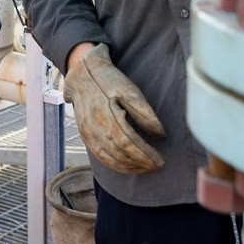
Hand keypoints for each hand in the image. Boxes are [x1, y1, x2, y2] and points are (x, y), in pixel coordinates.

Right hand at [63, 44, 165, 173]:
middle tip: (157, 166)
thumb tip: (161, 134)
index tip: (160, 161)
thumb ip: (145, 112)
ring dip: (129, 167)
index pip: (128, 141)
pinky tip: (129, 166)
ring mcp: (87, 133)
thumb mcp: (129, 90)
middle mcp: (94, 126)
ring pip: (109, 158)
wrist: (82, 75)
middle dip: (141, 163)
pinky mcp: (85, 136)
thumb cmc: (109, 81)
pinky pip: (100, 157)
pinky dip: (116, 166)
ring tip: (146, 168)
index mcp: (107, 113)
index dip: (145, 154)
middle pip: (120, 152)